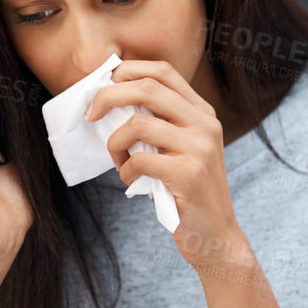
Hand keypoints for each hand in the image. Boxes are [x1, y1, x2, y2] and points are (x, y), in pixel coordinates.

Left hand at [84, 59, 244, 269]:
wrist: (215, 236)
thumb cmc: (187, 191)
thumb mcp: (180, 148)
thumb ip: (159, 123)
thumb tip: (110, 99)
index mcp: (203, 112)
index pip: (162, 71)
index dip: (127, 71)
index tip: (103, 87)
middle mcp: (205, 124)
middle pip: (147, 88)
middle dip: (108, 96)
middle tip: (91, 114)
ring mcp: (200, 148)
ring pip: (138, 124)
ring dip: (115, 143)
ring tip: (119, 162)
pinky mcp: (189, 174)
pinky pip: (139, 160)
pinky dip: (125, 170)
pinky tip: (131, 180)